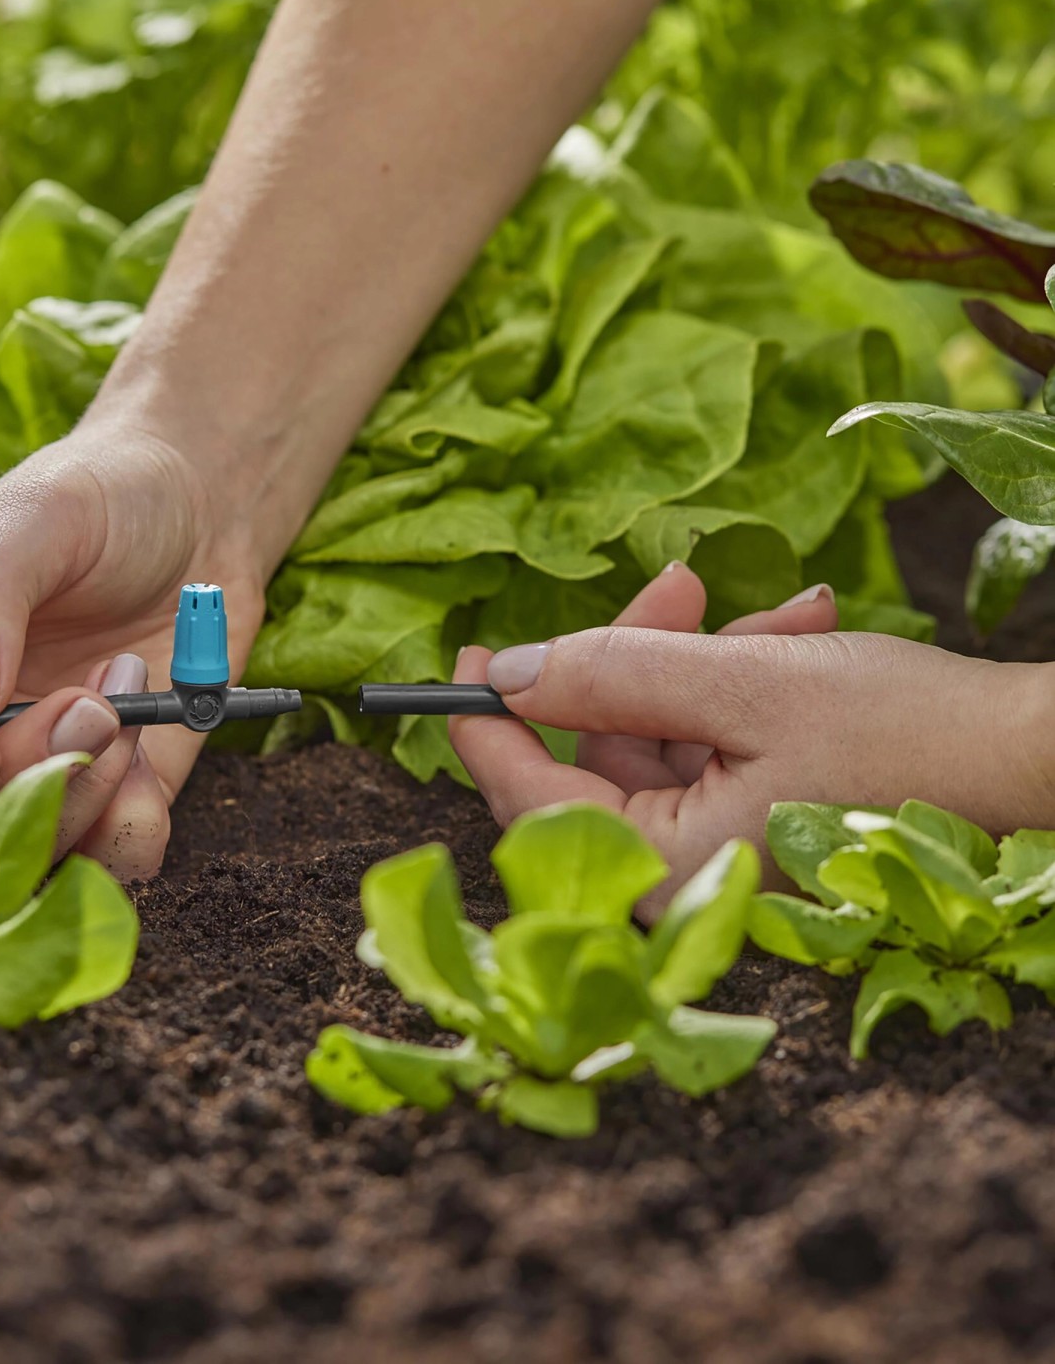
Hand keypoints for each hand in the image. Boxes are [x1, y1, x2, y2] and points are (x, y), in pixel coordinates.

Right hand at [0, 417, 266, 879]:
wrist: (200, 514)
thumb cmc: (96, 497)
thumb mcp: (32, 515)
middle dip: (17, 782)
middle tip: (91, 705)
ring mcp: (16, 773)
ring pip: (14, 851)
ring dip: (79, 799)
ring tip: (127, 702)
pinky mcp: (94, 798)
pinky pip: (99, 861)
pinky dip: (128, 829)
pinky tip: (148, 753)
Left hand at [449, 562, 1054, 911]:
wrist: (1038, 758)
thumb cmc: (906, 732)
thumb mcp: (745, 684)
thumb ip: (612, 676)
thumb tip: (504, 671)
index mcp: (666, 868)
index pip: (529, 799)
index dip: (485, 723)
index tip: (463, 655)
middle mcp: (684, 875)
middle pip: (598, 755)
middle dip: (636, 658)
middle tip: (679, 586)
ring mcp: (721, 850)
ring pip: (660, 737)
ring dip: (706, 662)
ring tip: (785, 617)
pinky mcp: (756, 820)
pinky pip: (710, 745)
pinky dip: (738, 687)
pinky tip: (798, 634)